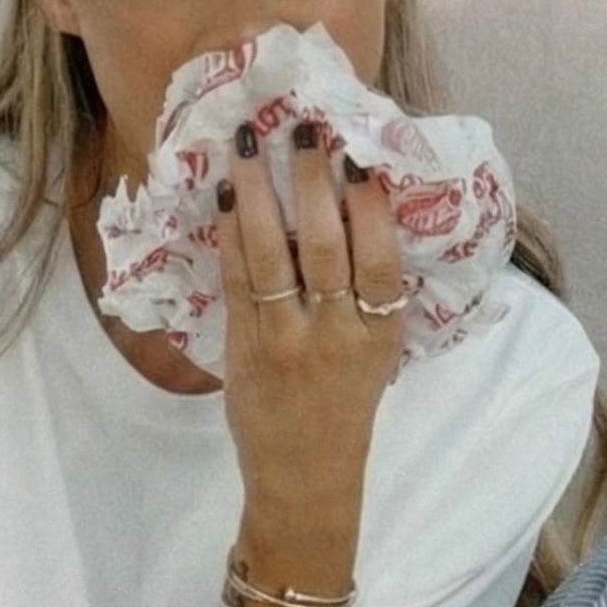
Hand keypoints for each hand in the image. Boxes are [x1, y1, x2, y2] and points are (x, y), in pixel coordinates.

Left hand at [214, 121, 409, 523]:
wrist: (306, 476)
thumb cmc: (346, 405)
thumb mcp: (378, 354)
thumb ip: (370, 295)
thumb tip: (353, 208)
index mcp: (381, 334)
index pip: (383, 262)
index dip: (372, 209)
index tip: (360, 158)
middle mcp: (336, 335)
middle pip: (325, 247)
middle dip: (312, 183)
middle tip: (302, 129)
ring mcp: (285, 341)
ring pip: (272, 256)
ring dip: (259, 193)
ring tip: (249, 144)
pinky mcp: (244, 347)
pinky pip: (235, 280)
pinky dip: (228, 234)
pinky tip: (223, 195)